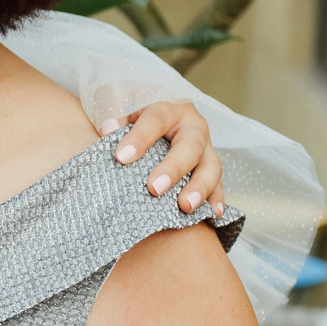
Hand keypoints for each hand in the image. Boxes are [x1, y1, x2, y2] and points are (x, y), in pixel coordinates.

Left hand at [102, 99, 224, 217]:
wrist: (160, 132)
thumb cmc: (136, 128)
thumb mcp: (126, 118)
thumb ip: (117, 123)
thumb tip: (107, 129)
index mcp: (169, 111)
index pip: (156, 119)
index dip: (140, 137)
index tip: (122, 157)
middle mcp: (193, 128)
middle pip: (189, 145)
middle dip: (173, 167)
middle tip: (154, 188)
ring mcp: (207, 150)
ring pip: (211, 166)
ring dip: (199, 187)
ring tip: (185, 206)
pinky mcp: (213, 171)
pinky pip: (219, 185)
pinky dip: (216, 199)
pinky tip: (213, 213)